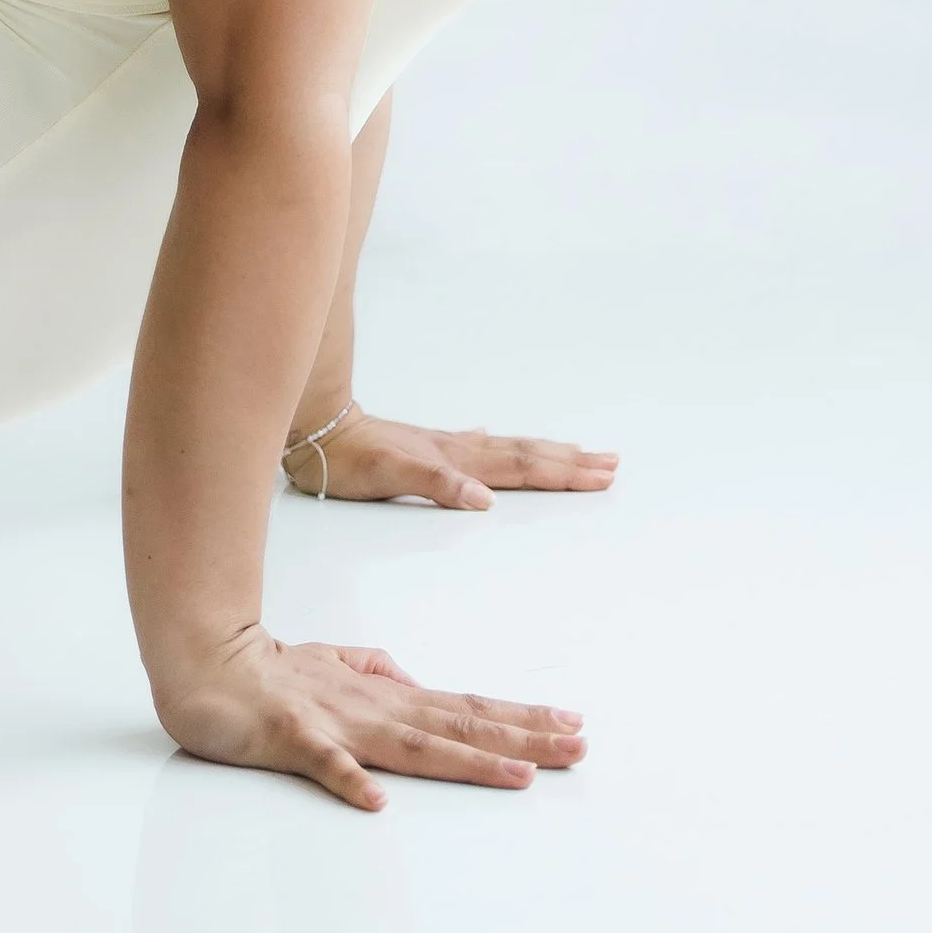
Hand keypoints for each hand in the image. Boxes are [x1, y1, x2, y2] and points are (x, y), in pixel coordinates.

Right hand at [158, 631, 586, 810]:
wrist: (201, 661)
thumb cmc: (266, 671)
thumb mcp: (331, 662)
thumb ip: (372, 667)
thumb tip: (410, 677)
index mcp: (385, 696)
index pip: (465, 707)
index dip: (520, 717)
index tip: (571, 724)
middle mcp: (373, 708)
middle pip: (459, 724)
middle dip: (523, 736)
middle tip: (579, 745)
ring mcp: (335, 723)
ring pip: (413, 744)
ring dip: (469, 759)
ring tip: (521, 773)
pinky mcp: (291, 737)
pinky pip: (323, 764)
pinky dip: (349, 781)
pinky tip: (376, 801)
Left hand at [285, 408, 618, 506]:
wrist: (320, 432)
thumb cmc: (353, 459)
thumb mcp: (393, 476)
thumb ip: (438, 485)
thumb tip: (485, 500)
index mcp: (458, 458)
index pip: (522, 466)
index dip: (563, 472)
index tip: (602, 474)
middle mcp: (459, 450)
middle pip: (526, 455)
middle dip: (570, 462)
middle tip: (611, 463)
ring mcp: (446, 447)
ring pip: (508, 449)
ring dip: (546, 453)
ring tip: (577, 451)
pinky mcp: (429, 449)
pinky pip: (480, 448)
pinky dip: (498, 449)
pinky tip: (493, 439)